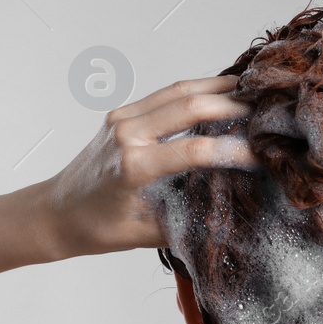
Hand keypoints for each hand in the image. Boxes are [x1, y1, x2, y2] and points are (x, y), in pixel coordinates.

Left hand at [41, 76, 257, 256]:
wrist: (55, 213)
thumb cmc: (97, 230)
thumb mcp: (147, 235)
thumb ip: (189, 222)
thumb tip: (232, 214)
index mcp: (133, 167)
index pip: (195, 149)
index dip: (234, 151)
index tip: (262, 155)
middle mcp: (127, 135)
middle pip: (190, 105)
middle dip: (233, 106)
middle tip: (267, 111)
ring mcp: (122, 119)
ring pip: (179, 90)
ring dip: (218, 88)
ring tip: (252, 91)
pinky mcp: (121, 114)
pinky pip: (165, 94)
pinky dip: (197, 90)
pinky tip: (221, 93)